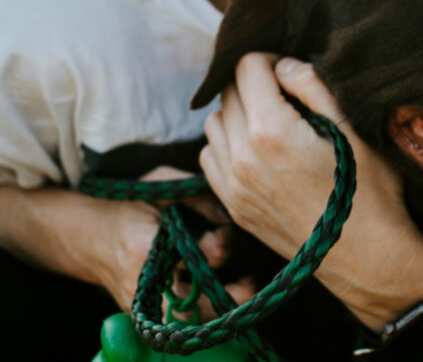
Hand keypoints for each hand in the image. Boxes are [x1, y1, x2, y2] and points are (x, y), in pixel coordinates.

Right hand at [96, 166, 252, 319]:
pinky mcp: (146, 314)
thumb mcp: (161, 185)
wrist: (89, 236)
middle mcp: (142, 284)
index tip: (225, 235)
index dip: (215, 247)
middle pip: (190, 305)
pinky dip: (205, 309)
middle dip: (224, 294)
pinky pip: (180, 320)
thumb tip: (229, 215)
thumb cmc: (131, 204)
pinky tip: (225, 292)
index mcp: (143, 248)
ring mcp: (142, 305)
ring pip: (188, 320)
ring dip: (219, 306)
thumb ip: (197, 197)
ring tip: (246, 287)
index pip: (189, 256)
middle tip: (250, 281)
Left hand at [200, 53, 422, 328]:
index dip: (270, 59)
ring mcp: (233, 186)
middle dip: (253, 84)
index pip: (246, 67)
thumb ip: (312, 87)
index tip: (290, 72)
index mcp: (271, 130)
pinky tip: (258, 151)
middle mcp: (242, 156)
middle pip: (228, 92)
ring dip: (237, 113)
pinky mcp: (234, 207)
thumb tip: (283, 65)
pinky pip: (211, 157)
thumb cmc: (369, 190)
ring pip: (213, 123)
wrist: (367, 256)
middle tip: (285, 95)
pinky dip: (227, 144)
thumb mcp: (352, 128)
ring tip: (272, 122)